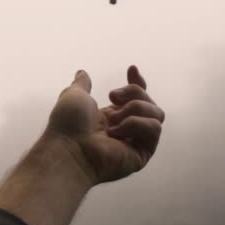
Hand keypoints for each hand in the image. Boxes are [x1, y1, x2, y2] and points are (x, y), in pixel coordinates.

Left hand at [44, 65, 164, 184]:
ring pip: (156, 114)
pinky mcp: (142, 154)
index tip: (131, 69)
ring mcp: (136, 143)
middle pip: (150, 103)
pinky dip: (136, 125)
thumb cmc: (67, 126)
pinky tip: (117, 133)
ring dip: (134, 109)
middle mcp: (127, 130)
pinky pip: (154, 129)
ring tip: (113, 120)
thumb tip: (82, 73)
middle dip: (134, 93)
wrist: (69, 149)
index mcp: (113, 118)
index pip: (138, 99)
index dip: (138, 83)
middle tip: (112, 97)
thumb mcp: (74, 96)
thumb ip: (81, 85)